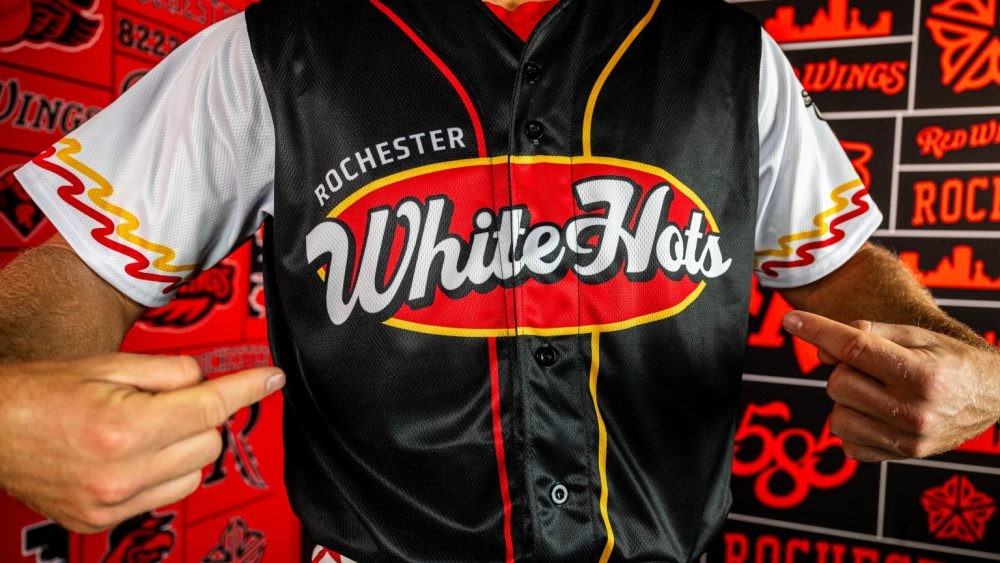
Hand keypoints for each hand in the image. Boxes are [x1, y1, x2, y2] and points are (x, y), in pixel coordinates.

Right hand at [0, 353, 283, 532]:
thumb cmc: (39, 393)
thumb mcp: (108, 365)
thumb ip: (169, 371)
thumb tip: (209, 380)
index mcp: (124, 428)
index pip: (210, 406)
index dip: (248, 387)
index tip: (271, 378)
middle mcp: (121, 473)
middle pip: (210, 441)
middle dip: (202, 414)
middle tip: (168, 399)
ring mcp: (112, 503)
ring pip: (195, 472)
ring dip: (188, 445)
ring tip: (147, 426)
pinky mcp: (103, 520)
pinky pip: (167, 494)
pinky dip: (166, 471)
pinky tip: (137, 453)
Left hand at [783, 311, 999, 461]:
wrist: (993, 397)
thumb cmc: (949, 360)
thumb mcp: (918, 336)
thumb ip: (868, 334)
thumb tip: (822, 348)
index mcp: (921, 373)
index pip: (855, 348)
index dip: (817, 330)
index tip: (790, 319)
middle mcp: (914, 411)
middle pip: (839, 383)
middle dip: (844, 369)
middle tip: (871, 367)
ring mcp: (907, 440)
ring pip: (836, 416)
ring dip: (846, 399)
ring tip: (876, 391)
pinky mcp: (900, 457)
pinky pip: (847, 443)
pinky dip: (853, 425)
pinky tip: (876, 413)